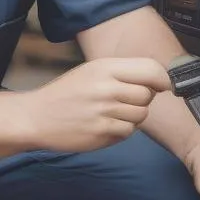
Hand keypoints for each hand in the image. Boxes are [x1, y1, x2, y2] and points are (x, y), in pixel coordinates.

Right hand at [22, 57, 169, 152]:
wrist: (36, 117)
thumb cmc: (67, 94)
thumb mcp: (92, 72)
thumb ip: (123, 73)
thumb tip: (159, 80)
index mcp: (105, 67)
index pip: (151, 69)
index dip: (163, 79)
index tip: (164, 85)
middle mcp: (106, 87)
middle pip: (148, 95)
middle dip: (142, 101)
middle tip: (124, 102)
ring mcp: (103, 111)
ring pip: (140, 115)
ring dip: (132, 118)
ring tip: (111, 114)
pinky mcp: (101, 132)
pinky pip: (127, 132)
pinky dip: (120, 131)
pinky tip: (104, 125)